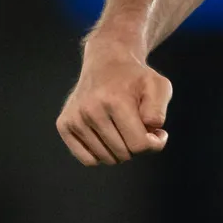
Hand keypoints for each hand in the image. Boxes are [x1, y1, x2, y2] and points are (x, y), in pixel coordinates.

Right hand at [56, 37, 171, 165]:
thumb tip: (150, 130)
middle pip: (124, 154)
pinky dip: (102, 154)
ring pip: (107, 159)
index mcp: (115, 102)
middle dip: (137, 145)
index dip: (154, 143)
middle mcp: (90, 111)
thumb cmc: (136, 78)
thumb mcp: (159, 86)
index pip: (139, 145)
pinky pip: (87, 159)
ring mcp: (74, 119)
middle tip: (138, 127)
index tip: (157, 132)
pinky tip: (108, 137)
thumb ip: (159, 110)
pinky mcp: (64, 125)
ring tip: (123, 129)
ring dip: (120, 150)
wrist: (106, 63)